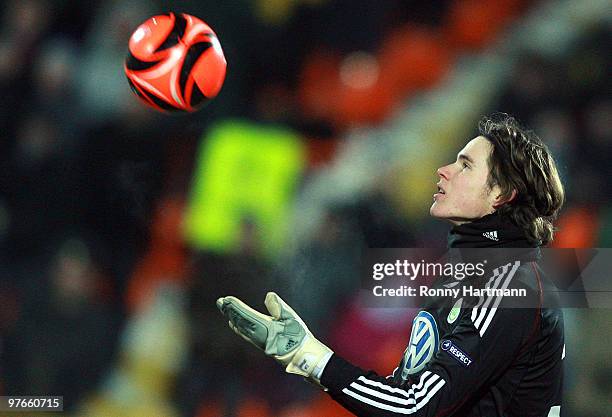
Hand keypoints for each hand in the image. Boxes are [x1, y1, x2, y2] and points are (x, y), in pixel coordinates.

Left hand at [216, 292, 332, 381]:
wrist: (302, 356)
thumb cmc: (298, 336)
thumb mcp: (291, 318)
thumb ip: (279, 307)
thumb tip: (268, 295)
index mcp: (266, 328)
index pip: (246, 315)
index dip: (236, 307)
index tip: (227, 299)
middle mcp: (259, 336)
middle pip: (240, 321)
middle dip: (229, 311)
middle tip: (220, 302)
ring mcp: (258, 341)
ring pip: (241, 328)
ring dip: (232, 317)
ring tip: (224, 308)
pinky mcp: (260, 344)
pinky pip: (244, 334)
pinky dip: (237, 327)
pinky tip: (233, 323)